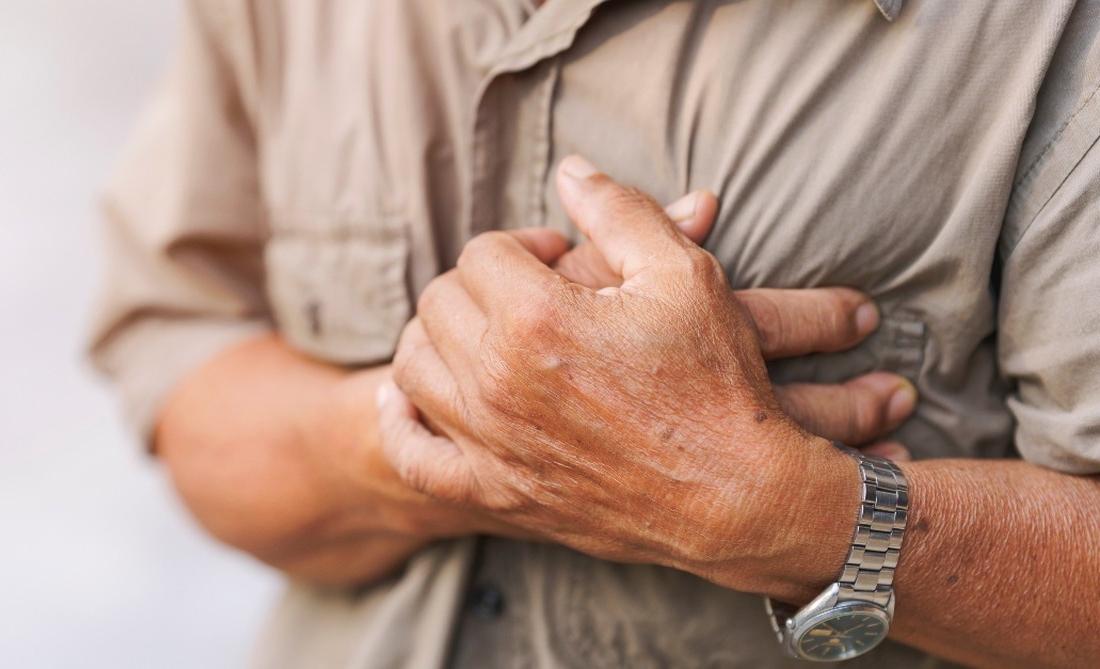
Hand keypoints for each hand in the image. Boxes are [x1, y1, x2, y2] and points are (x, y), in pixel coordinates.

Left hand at [383, 155, 862, 591]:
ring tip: (489, 336)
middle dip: (483, 284)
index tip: (562, 261)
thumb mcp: (685, 275)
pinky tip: (413, 399)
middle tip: (534, 295)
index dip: (524, 245)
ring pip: (414, 365)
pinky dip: (402, 423)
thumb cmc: (718, 383)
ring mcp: (490, 442)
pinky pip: (414, 455)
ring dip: (442, 338)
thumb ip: (618, 210)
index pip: (483, 252)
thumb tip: (569, 170)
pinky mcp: (493, 493)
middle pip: (441, 301)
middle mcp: (497, 380)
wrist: (740, 499)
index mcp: (537, 317)